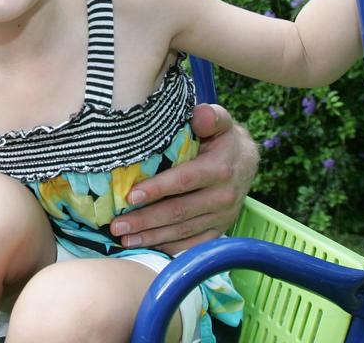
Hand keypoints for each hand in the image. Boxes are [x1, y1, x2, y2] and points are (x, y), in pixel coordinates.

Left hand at [111, 104, 257, 253]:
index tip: (130, 197)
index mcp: (220, 169)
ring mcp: (223, 216)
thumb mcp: (219, 121)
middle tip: (116, 225)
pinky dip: (170, 248)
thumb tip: (200, 115)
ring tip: (124, 239)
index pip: (184, 181)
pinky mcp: (220, 229)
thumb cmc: (221, 138)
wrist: (246, 160)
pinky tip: (148, 247)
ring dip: (152, 237)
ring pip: (183, 231)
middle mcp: (223, 196)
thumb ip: (211, 116)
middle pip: (179, 212)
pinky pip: (194, 243)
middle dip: (145, 220)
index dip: (156, 189)